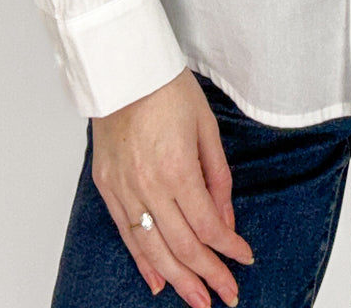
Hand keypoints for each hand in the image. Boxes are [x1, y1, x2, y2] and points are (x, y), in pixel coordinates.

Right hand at [91, 66, 254, 307]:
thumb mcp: (206, 127)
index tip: (244, 258)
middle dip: (208, 274)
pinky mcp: (106, 185)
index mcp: (176, 168)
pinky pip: (125, 233)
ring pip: (152, 248)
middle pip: (182, 245)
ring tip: (198, 300)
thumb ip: (217, 178)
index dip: (228, 248)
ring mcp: (123, 187)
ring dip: (178, 279)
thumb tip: (225, 220)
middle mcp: (147, 185)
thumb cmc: (166, 87)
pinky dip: (143, 261)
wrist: (122, 67)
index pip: (207, 226)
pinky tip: (158, 280)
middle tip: (227, 295)